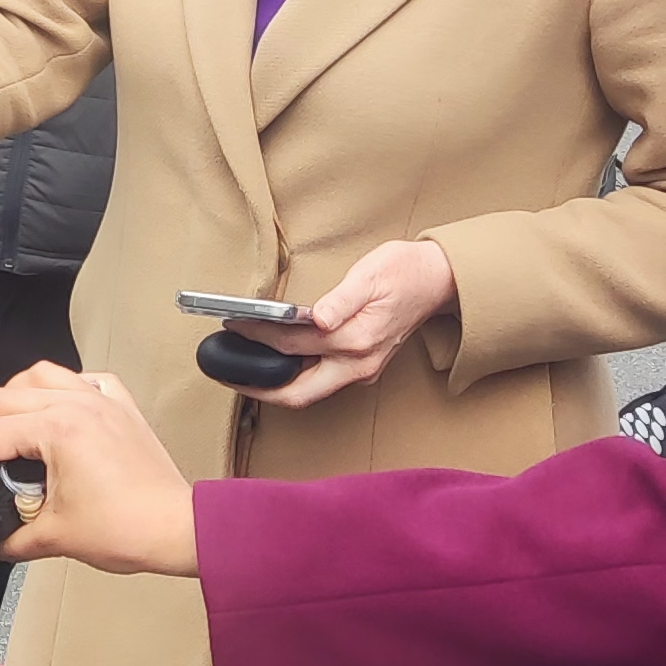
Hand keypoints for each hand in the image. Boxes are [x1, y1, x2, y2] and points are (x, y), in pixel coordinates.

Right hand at [0, 362, 198, 576]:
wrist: (178, 529)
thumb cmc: (130, 528)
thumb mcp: (55, 538)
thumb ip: (9, 540)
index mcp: (57, 430)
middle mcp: (77, 405)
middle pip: (5, 398)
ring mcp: (101, 402)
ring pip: (40, 375)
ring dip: (14, 397)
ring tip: (5, 427)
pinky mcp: (120, 408)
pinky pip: (83, 379)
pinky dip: (62, 388)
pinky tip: (55, 409)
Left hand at [244, 238, 458, 409]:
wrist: (438, 281)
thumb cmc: (404, 272)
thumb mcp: (371, 275)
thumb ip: (341, 299)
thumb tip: (316, 317)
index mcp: (357, 341)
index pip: (292, 344)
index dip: (258, 337)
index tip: (232, 326)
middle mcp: (359, 364)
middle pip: (298, 393)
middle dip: (259, 389)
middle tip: (227, 375)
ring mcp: (362, 370)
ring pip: (309, 392)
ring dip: (275, 386)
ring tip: (243, 371)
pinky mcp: (362, 367)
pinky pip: (320, 381)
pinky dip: (293, 377)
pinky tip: (275, 362)